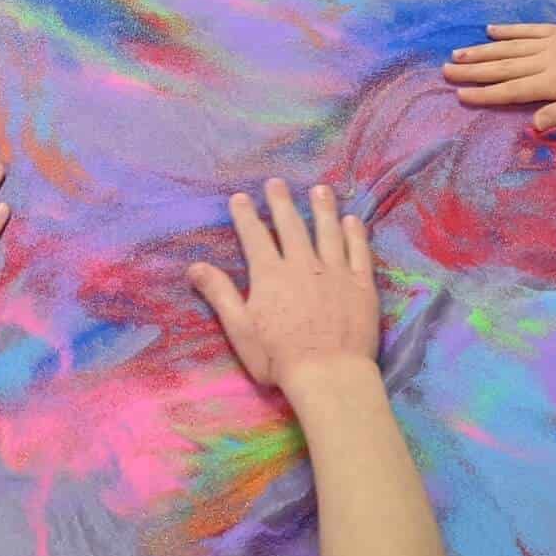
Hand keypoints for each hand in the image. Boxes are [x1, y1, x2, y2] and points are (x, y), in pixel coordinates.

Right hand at [189, 180, 379, 395]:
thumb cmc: (279, 357)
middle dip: (281, 202)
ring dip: (322, 208)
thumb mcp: (240, 329)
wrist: (329, 373)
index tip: (240, 197)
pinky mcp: (361, 284)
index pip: (255, 237)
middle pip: (291, 225)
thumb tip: (194, 267)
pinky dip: (355, 233)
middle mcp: (303, 264)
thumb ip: (220, 294)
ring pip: (328, 230)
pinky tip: (352, 220)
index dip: (246, 216)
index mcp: (270, 275)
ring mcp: (335, 271)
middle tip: (277, 182)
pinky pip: (358, 251)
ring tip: (319, 190)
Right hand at [442, 22, 555, 128]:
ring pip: (509, 48)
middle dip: (472, 70)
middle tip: (445, 71)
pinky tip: (490, 30)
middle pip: (502, 67)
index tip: (460, 95)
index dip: (485, 94)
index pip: (511, 90)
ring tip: (457, 53)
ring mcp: (552, 43)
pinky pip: (528, 30)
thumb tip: (533, 125)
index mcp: (553, 83)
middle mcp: (546, 61)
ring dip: (482, 51)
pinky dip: (508, 30)